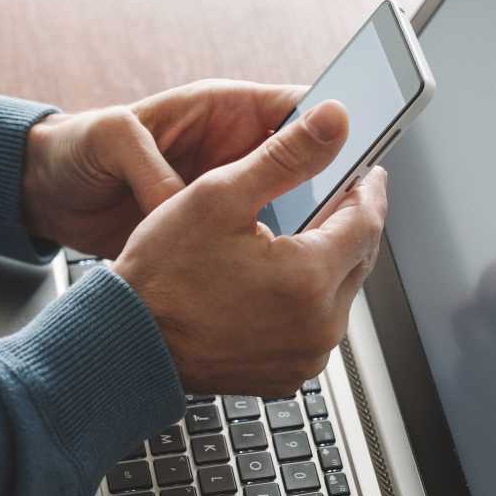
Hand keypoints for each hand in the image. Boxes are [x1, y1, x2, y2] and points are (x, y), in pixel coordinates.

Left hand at [22, 80, 305, 257]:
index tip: (348, 155)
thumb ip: (149, 163)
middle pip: (297, 170)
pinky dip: (254, 265)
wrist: (47, 196)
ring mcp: (222, 199)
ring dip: (288, 236)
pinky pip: (246, 249)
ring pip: (279, 214)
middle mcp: (228, 155)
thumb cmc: (75, 149)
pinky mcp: (209, 236)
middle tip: (329, 222)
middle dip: (317, 195)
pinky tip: (256, 283)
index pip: (291, 111)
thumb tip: (179, 194)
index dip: (324, 129)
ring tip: (294, 259)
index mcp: (217, 113)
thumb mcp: (110, 140)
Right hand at [113, 100, 388, 396]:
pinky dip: (306, 303)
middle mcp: (319, 326)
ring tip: (294, 240)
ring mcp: (305, 356)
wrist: (127, 342)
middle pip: (359, 259)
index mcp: (310, 278)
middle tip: (330, 199)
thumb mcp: (220, 196)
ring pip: (339, 295)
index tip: (363, 173)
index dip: (367, 189)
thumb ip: (285, 154)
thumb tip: (334, 120)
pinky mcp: (288, 375)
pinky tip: (276, 282)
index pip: (368, 221)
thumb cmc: (162, 276)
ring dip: (328, 264)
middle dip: (348, 225)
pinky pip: (315, 328)